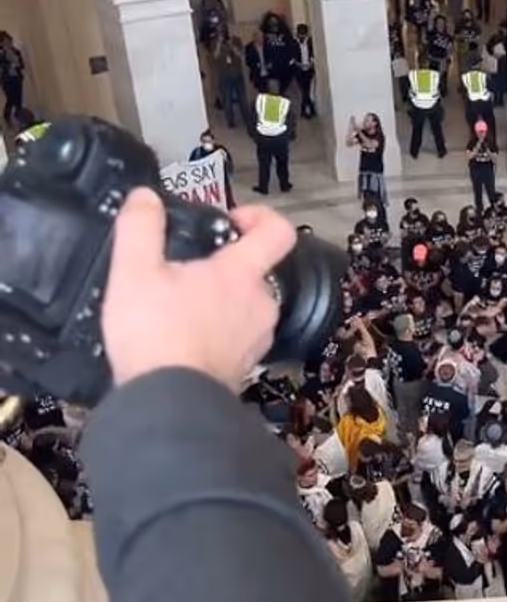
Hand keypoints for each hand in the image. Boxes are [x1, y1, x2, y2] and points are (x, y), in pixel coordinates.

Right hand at [103, 189, 295, 391]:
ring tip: (179, 306)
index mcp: (242, 274)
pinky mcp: (248, 364)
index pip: (278, 231)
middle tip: (185, 270)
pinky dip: (219, 329)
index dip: (260, 216)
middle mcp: (262, 303)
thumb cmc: (155, 336)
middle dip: (224, 265)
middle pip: (255, 270)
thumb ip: (140, 227)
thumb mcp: (134, 273)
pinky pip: (239, 335)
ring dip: (220, 299)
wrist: (169, 404)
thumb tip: (146, 197)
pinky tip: (185, 336)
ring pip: (246, 304)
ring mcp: (258, 336)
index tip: (232, 219)